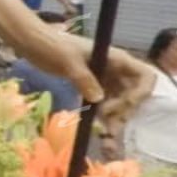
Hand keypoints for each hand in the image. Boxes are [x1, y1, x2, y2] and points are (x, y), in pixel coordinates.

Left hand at [19, 29, 155, 115]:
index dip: (140, 93)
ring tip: (106, 134)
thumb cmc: (51, 45)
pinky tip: (96, 128)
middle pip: (133, 93)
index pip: (145, 76)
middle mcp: (115, 68)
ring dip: (114, 117)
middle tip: (108, 124)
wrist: (31, 42)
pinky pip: (103, 101)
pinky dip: (101, 114)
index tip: (124, 105)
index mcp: (116, 58)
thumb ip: (85, 79)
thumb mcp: (68, 61)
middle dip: (124, 110)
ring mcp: (104, 77)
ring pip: (118, 100)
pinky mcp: (91, 85)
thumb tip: (99, 100)